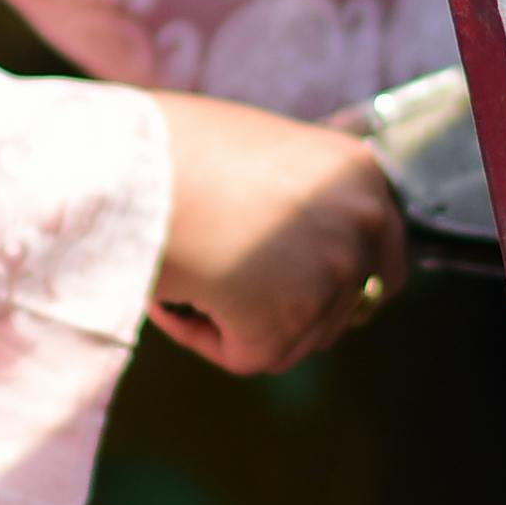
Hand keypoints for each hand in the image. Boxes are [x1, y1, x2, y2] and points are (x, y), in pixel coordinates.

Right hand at [147, 95, 408, 377]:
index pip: (385, 257)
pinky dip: (202, 335)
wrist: (120, 163)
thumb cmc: (167, 149)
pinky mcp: (284, 318)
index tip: (300, 293)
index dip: (342, 285)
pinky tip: (169, 295)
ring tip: (184, 274)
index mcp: (360, 172)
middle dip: (287, 310)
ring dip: (239, 320)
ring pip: (292, 337)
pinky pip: (245, 355)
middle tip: (226, 289)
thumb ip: (294, 203)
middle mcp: (363, 219)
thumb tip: (293, 265)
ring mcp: (330, 272)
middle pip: (341, 308)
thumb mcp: (257, 157)